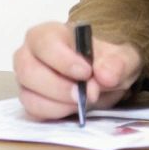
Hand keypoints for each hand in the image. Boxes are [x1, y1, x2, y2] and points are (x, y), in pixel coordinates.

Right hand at [13, 21, 144, 120]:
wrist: (104, 77)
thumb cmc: (104, 61)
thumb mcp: (122, 57)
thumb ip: (117, 63)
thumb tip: (105, 76)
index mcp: (48, 35)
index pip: (44, 43)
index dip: (63, 60)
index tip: (86, 73)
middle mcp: (29, 55)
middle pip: (28, 71)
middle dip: (59, 87)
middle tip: (88, 95)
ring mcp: (26, 81)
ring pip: (29, 96)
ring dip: (59, 104)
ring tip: (83, 102)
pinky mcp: (30, 101)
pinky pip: (33, 112)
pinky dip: (55, 114)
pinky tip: (73, 109)